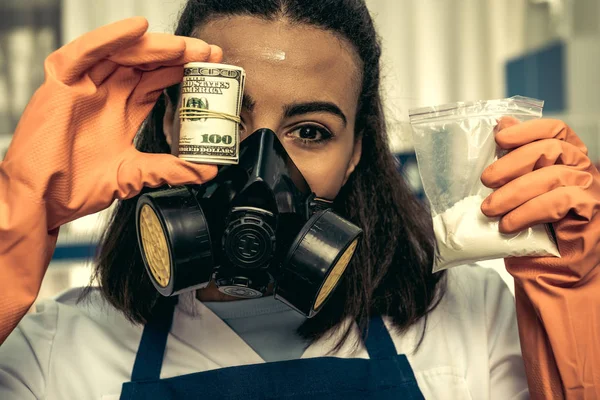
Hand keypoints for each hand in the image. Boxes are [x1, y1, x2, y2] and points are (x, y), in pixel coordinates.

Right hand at [0, 17, 220, 343]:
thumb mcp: (134, 176)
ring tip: (184, 48)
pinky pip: (87, 52)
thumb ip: (170, 170)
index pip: (159, 81)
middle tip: (209, 54)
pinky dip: (111, 38)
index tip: (213, 68)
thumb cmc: (78, 187)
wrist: (43, 200)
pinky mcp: (62, 82)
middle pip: (147, 63)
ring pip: (123, 54)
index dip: (185, 72)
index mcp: (123, 111)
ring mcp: (85, 85)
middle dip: (179, 55)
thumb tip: (208, 170)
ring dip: (155, 47)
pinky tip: (138, 30)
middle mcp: (107, 94)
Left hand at [480, 117, 599, 398]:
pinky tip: (509, 225)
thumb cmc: (529, 233)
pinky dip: (530, 211)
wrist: (549, 274)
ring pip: (553, 176)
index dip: (528, 129)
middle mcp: (583, 170)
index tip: (499, 136)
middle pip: (552, 149)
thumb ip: (511, 165)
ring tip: (490, 210)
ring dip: (515, 192)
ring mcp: (591, 189)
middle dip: (513, 162)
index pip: (555, 130)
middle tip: (485, 180)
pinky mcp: (592, 211)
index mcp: (565, 159)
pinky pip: (561, 201)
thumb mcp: (513, 195)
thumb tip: (497, 130)